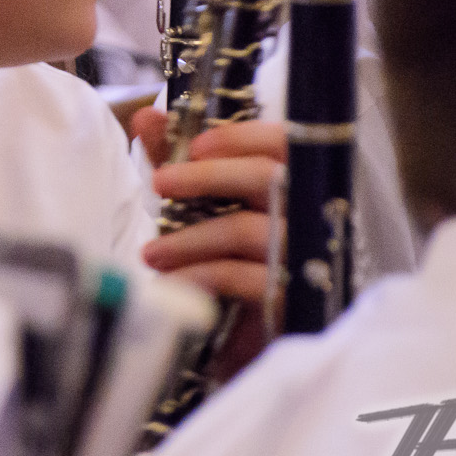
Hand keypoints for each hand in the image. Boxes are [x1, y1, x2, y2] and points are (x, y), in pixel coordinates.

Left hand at [135, 108, 288, 371]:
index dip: (241, 137)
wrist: (251, 340)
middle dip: (207, 177)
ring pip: (248, 229)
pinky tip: (172, 282)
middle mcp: (309, 214)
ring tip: (150, 253)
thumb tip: (146, 116)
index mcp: (293, 184)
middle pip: (267, 178)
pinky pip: (244, 278)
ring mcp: (307, 256)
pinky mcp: (296, 299)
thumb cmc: (231, 258)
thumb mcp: (202, 205)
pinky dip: (201, 275)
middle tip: (159, 182)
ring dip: (190, 237)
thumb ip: (178, 160)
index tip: (194, 145)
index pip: (284, 142)